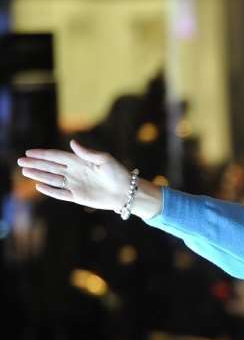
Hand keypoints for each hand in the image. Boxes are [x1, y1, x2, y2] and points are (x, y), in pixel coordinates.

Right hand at [18, 140, 134, 211]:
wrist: (126, 192)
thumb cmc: (117, 173)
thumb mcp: (104, 159)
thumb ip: (87, 152)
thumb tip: (72, 142)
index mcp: (79, 161)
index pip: (56, 156)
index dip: (42, 154)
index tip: (29, 152)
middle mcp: (74, 172)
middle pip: (50, 167)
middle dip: (35, 164)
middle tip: (20, 161)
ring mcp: (75, 185)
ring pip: (52, 179)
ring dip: (39, 175)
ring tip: (25, 171)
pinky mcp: (77, 197)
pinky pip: (60, 193)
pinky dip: (50, 190)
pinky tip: (39, 185)